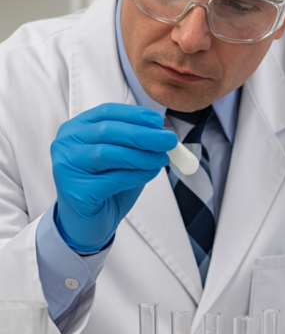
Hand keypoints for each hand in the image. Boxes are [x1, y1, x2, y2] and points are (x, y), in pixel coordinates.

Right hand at [50, 103, 176, 252]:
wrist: (89, 221)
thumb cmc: (107, 184)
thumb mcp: (124, 156)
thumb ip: (139, 142)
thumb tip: (165, 133)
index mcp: (76, 128)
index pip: (107, 112)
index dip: (135, 114)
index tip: (159, 121)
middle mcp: (66, 143)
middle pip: (109, 130)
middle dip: (144, 135)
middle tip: (170, 140)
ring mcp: (66, 166)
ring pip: (109, 153)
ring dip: (142, 156)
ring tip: (163, 160)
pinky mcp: (75, 190)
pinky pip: (113, 179)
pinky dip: (137, 175)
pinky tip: (150, 174)